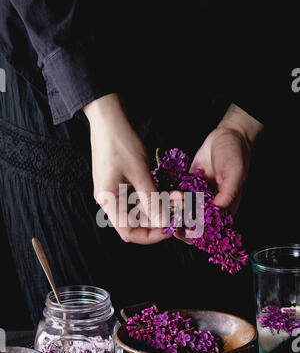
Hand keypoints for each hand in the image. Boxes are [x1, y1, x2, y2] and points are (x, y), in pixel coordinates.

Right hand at [83, 94, 169, 243]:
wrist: (109, 116)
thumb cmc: (121, 142)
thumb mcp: (140, 172)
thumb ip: (152, 200)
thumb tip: (164, 224)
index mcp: (108, 201)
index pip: (129, 233)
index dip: (150, 236)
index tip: (170, 229)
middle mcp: (110, 200)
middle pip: (136, 222)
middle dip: (160, 218)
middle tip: (180, 212)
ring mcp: (116, 190)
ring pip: (141, 209)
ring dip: (161, 205)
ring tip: (180, 198)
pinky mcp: (122, 181)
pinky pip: (140, 195)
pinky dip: (156, 194)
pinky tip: (172, 190)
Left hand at [175, 104, 262, 242]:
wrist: (226, 136)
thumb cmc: (235, 155)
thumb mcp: (234, 173)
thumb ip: (228, 192)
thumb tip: (219, 208)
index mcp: (224, 208)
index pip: (209, 229)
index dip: (195, 234)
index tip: (182, 232)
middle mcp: (210, 206)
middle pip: (192, 223)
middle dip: (180, 224)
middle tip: (168, 220)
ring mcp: (197, 196)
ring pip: (182, 211)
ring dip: (173, 212)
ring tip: (164, 207)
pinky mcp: (188, 185)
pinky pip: (177, 195)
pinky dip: (169, 197)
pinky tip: (160, 196)